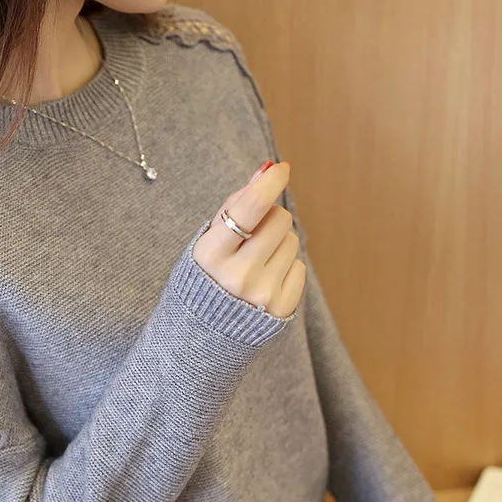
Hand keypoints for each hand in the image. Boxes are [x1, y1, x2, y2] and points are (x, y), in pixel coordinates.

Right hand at [191, 159, 304, 318]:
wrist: (202, 333)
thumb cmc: (206, 275)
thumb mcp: (207, 240)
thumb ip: (235, 205)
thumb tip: (267, 171)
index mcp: (210, 254)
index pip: (250, 207)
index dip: (270, 183)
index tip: (281, 168)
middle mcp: (237, 275)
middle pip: (279, 218)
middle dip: (270, 218)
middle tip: (252, 235)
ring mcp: (262, 294)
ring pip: (291, 240)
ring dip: (277, 243)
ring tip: (255, 262)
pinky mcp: (281, 308)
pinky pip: (299, 267)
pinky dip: (284, 268)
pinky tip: (264, 279)